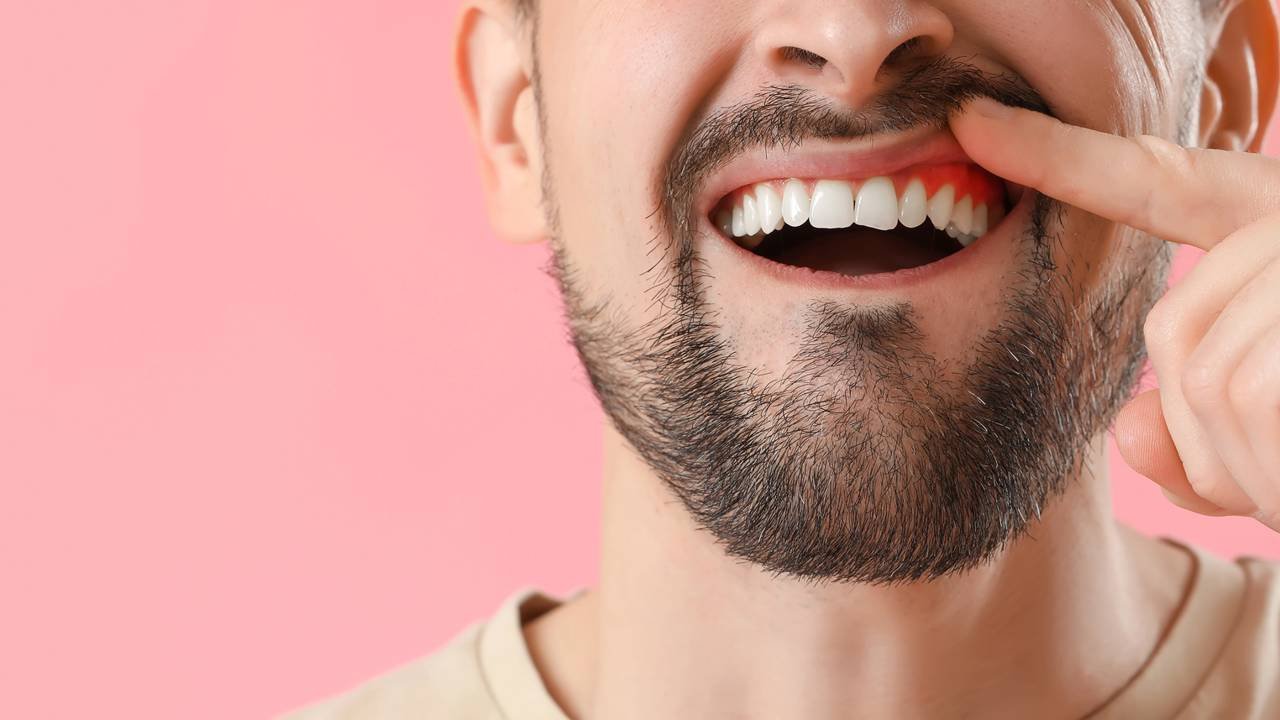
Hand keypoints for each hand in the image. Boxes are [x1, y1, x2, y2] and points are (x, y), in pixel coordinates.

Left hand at [951, 98, 1279, 529]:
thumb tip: (1128, 437)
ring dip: (1260, 471)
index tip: (967, 124)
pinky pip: (1247, 405)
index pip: (1154, 183)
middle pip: (1172, 342)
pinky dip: (1274, 476)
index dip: (1056, 154)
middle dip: (1218, 439)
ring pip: (1209, 387)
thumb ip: (1206, 434)